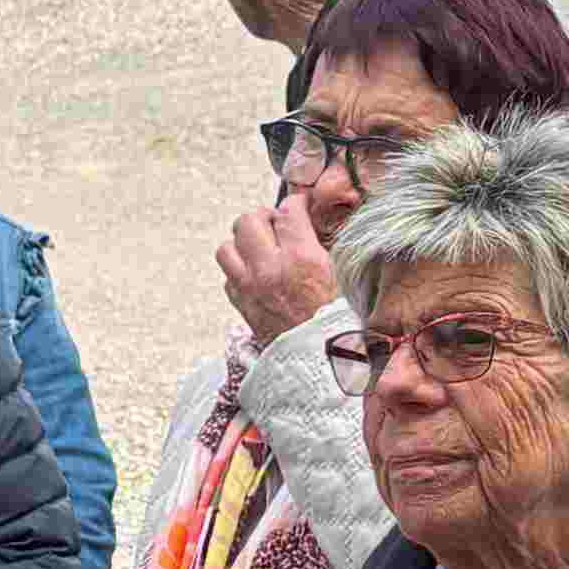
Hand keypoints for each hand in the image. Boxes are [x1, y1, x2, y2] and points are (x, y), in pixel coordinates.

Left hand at [221, 191, 340, 347]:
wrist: (322, 364)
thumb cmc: (339, 323)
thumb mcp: (341, 278)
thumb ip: (320, 247)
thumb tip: (309, 225)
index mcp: (302, 258)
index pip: (288, 211)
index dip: (296, 203)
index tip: (300, 206)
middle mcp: (270, 268)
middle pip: (247, 221)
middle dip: (263, 219)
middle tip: (277, 227)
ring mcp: (250, 288)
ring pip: (227, 247)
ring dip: (242, 245)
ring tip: (260, 250)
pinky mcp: (241, 307)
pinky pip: (227, 278)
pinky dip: (238, 273)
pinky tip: (256, 277)